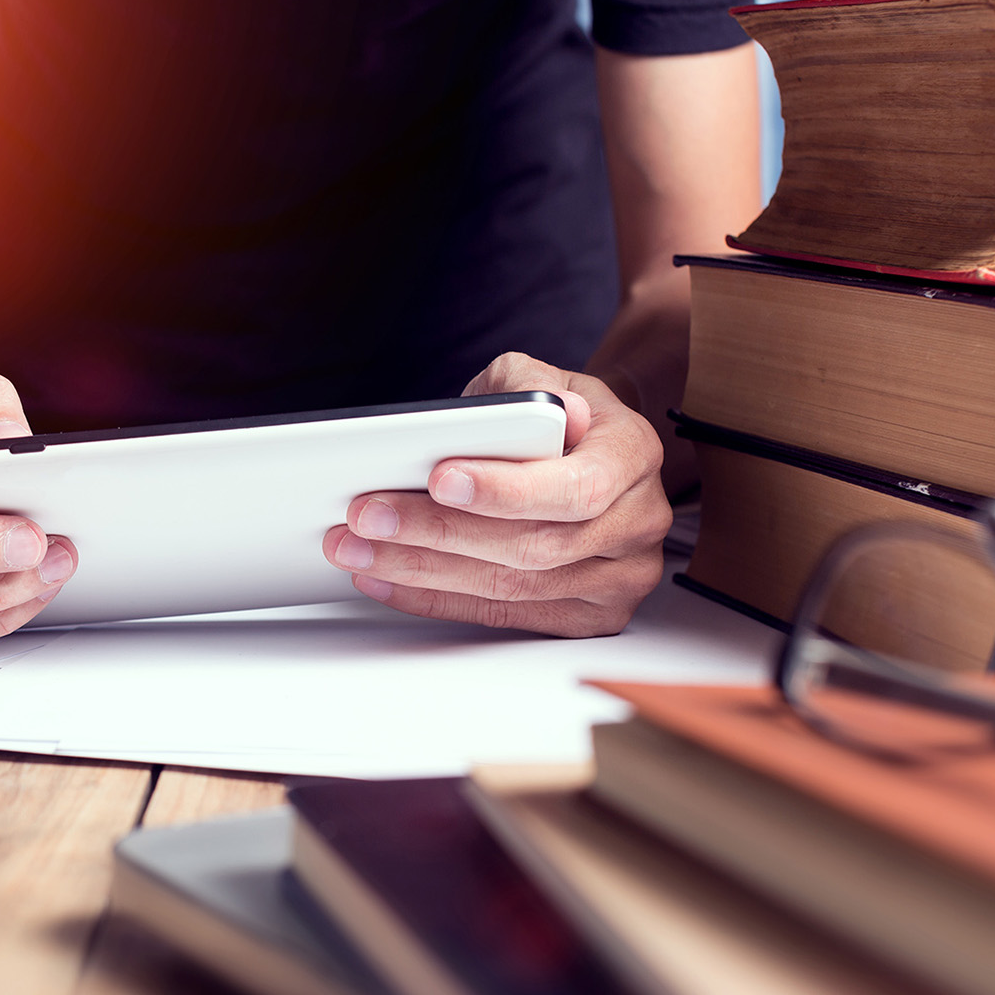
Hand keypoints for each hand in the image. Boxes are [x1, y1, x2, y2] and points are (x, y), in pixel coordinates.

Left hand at [322, 353, 669, 635]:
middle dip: (436, 532)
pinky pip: (503, 615)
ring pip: (510, 588)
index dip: (506, 490)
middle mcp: (636, 522)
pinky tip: (386, 579)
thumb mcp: (541, 377)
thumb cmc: (555, 419)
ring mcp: (617, 578)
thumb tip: (530, 410)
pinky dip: (435, 598)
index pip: (576, 487)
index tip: (439, 478)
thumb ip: (525, 385)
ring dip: (422, 570)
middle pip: (531, 546)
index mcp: (633, 455)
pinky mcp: (585, 617)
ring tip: (358, 549)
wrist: (584, 455)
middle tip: (366, 516)